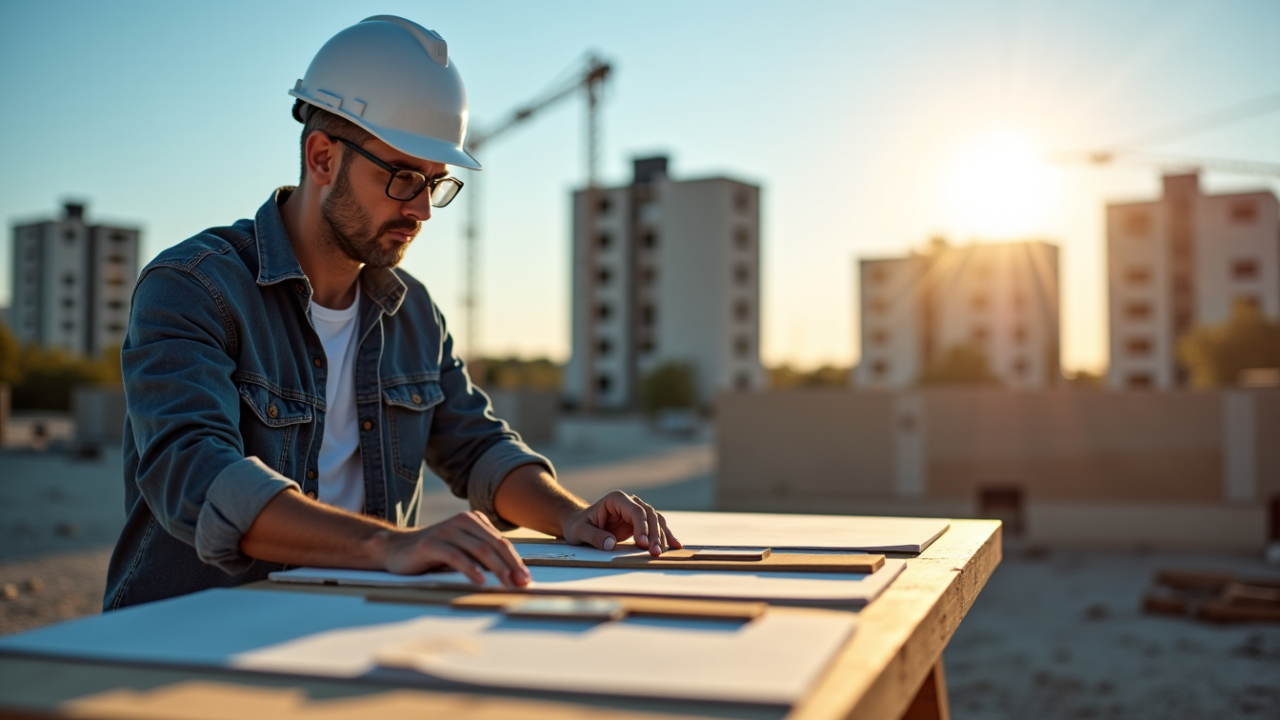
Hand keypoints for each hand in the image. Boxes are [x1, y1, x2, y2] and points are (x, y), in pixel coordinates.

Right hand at [382, 511, 529, 587]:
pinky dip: (471, 569)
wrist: (396, 549)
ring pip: (479, 549)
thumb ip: (483, 554)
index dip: (516, 561)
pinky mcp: (431, 544)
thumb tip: (513, 574)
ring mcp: (446, 530)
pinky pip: (456, 556)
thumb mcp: (462, 549)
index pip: (501, 542)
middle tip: (521, 584)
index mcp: (473, 520)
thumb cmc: (434, 552)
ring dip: (496, 569)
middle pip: (494, 545)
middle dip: (511, 566)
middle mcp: (462, 520)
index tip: (525, 580)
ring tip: (507, 584)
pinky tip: (480, 581)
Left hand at [561, 490, 682, 556]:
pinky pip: (656, 528)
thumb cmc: (577, 526)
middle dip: (654, 534)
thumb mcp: (578, 531)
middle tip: (655, 553)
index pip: (636, 511)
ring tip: (662, 553)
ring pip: (656, 521)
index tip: (642, 544)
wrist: (578, 525)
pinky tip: (674, 546)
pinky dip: (665, 536)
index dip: (642, 527)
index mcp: (616, 499)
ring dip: (661, 536)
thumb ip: (593, 536)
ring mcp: (636, 512)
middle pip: (649, 516)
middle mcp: (629, 502)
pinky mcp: (639, 523)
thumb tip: (610, 544)